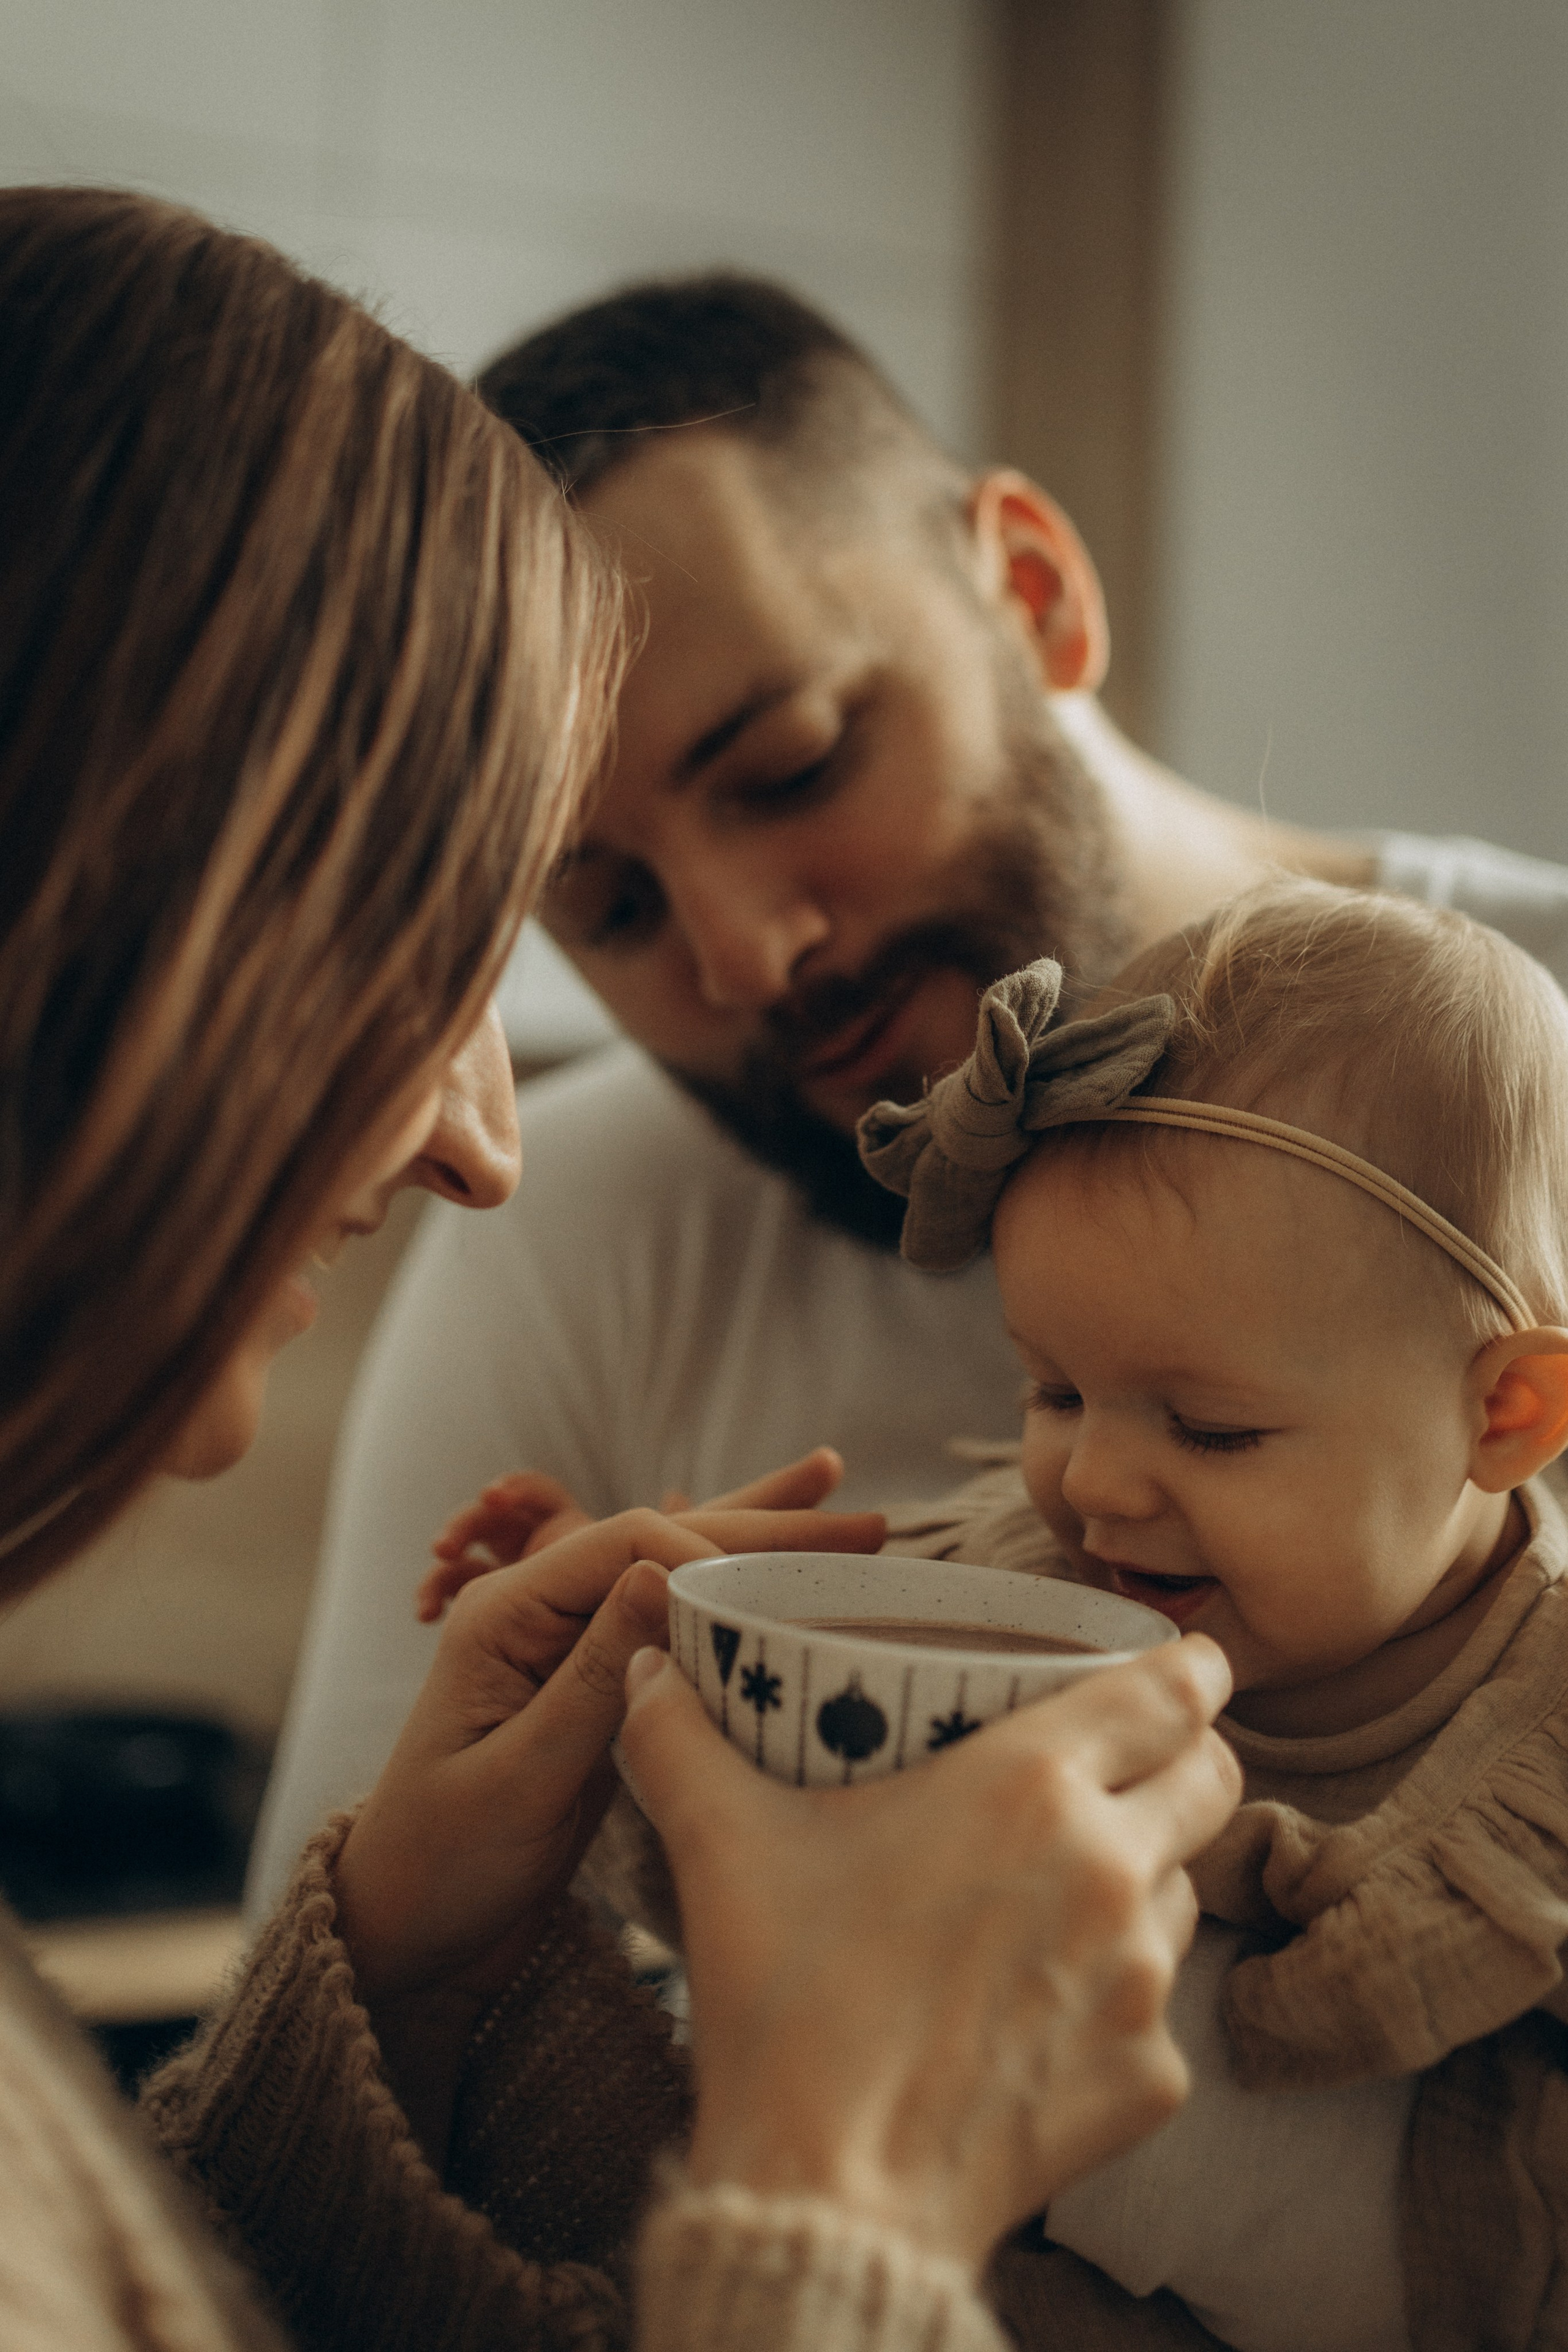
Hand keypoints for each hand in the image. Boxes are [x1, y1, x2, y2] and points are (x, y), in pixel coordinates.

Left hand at [335, 1494, 880, 2155]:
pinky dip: (739, 1603)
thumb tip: (663, 1573)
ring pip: (681, 1578)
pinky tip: (791, 1582)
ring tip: (863, 1528)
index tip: (777, 1598)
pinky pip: (677, 1629)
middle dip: (768, 1529)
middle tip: (877, 1525)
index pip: (625, 1541)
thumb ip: (591, 1678)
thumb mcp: (520, 1777)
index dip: (707, 1553)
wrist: (405, 1931)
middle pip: (665, 1545)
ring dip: (767, 1552)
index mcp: (506, 1613)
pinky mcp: (599, 1690)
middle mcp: (541, 1613)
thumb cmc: (443, 1862)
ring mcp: (572, 1649)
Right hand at [620, 1634, 1240, 2269]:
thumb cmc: (788, 2004)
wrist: (831, 2195)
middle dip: (1183, 1757)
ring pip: (1187, 1888)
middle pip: (1211, 1776)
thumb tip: (645, 1666)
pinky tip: (1038, 2003)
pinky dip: (1114, 1993)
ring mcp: (1143, 1979)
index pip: (1173, 1691)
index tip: (1181, 1663)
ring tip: (1065, 1885)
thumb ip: (679, 1740)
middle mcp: (1111, 1868)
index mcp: (1030, 1787)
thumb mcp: (724, 1847)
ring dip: (1148, 1872)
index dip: (1189, 1667)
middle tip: (1128, 1763)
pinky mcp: (1150, 2074)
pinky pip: (1159, 2007)